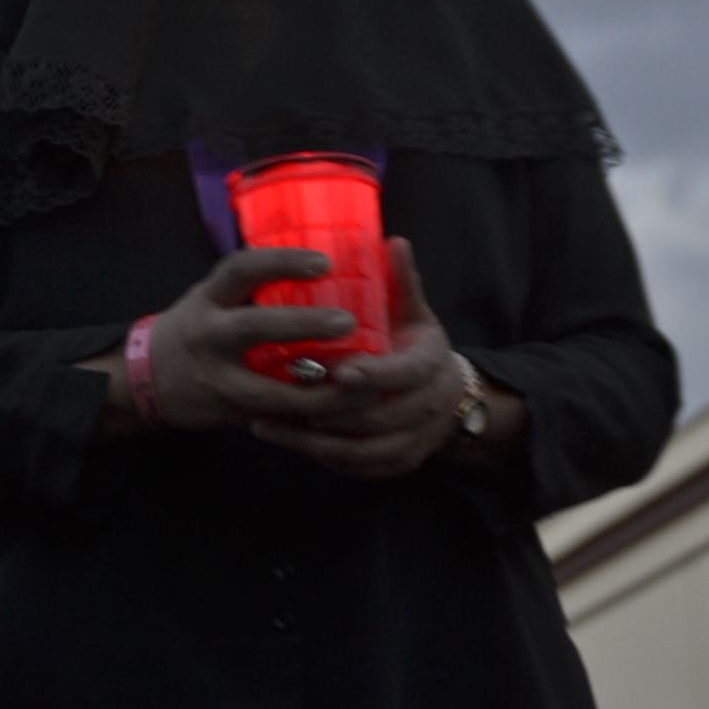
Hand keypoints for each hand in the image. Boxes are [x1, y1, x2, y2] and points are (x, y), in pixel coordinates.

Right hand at [148, 247, 360, 432]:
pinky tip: (343, 408)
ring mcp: (218, 381)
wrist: (146, 381)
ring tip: (361, 378)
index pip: (241, 270)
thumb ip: (252, 290)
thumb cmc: (195, 330)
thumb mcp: (211, 300)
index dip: (282, 263)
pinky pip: (277, 418)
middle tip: (347, 322)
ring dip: (320, 390)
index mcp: (207, 300)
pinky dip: (311, 414)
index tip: (323, 261)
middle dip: (303, 325)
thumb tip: (321, 268)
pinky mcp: (231, 415)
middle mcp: (209, 337)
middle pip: (255, 328)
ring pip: (272, 392)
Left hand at [249, 238, 464, 478]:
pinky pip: (353, 468)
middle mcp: (426, 409)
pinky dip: (317, 456)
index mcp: (430, 365)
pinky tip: (283, 438)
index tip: (337, 371)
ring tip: (263, 423)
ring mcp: (411, 443)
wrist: (445, 399)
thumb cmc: (415, 345)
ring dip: (310, 441)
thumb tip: (392, 240)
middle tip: (281, 395)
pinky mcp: (392, 466)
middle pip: (375, 419)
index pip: (404, 373)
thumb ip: (401, 281)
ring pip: (358, 451)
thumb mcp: (414, 312)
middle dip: (328, 409)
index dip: (372, 374)